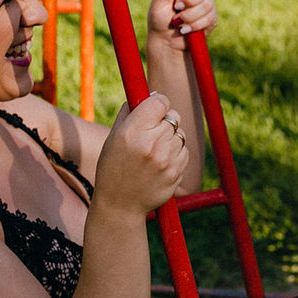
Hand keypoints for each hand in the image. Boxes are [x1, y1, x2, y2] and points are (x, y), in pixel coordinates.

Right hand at [91, 92, 188, 215]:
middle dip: (165, 119)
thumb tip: (149, 93)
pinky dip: (176, 153)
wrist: (120, 205)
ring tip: (155, 150)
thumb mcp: (113, 137)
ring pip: (181, 134)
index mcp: (132, 132)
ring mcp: (166, 160)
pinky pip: (184, 151)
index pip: (159, 102)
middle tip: (153, 130)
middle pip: (173, 116)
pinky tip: (160, 162)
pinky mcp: (176, 173)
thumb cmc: (113, 167)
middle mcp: (151, 144)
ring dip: (171, 137)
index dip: (158, 102)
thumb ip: (130, 112)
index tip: (155, 107)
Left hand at [146, 0, 216, 52]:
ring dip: (189, 16)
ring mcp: (207, 3)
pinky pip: (209, 18)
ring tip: (177, 22)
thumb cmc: (159, 19)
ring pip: (207, 4)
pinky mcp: (211, 17)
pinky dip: (195, 25)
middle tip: (177, 7)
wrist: (166, 41)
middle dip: (190, 0)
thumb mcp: (156, 4)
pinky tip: (185, 29)